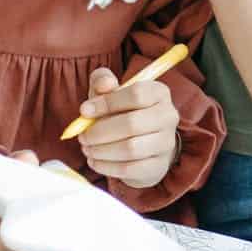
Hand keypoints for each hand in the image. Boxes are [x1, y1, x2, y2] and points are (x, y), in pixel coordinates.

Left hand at [76, 67, 180, 188]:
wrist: (143, 144)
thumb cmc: (122, 112)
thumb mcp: (111, 93)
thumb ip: (103, 82)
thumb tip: (104, 85)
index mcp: (159, 93)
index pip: (136, 94)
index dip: (107, 103)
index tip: (84, 111)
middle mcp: (168, 116)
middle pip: (132, 124)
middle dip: (100, 132)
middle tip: (82, 136)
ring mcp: (166, 143)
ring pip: (130, 149)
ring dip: (101, 150)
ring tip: (87, 149)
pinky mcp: (158, 166)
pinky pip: (129, 169)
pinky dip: (106, 166)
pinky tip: (95, 161)